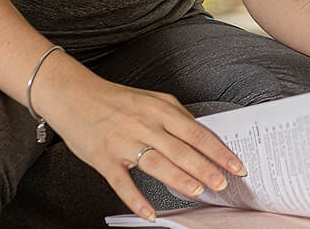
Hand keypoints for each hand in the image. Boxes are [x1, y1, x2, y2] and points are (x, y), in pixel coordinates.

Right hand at [33, 54, 246, 220]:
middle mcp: (145, 124)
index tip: (236, 165)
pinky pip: (122, 182)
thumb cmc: (115, 100)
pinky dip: (136, 199)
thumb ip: (174, 118)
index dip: (218, 151)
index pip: (197, 133)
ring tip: (198, 192)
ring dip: (179, 179)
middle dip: (205, 168)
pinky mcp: (104, 158)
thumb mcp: (150, 100)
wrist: (73, 95)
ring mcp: (124, 142)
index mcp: (160, 110)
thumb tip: (200, 139)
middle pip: (181, 150)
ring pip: (157, 164)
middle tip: (222, 184)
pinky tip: (150, 213)